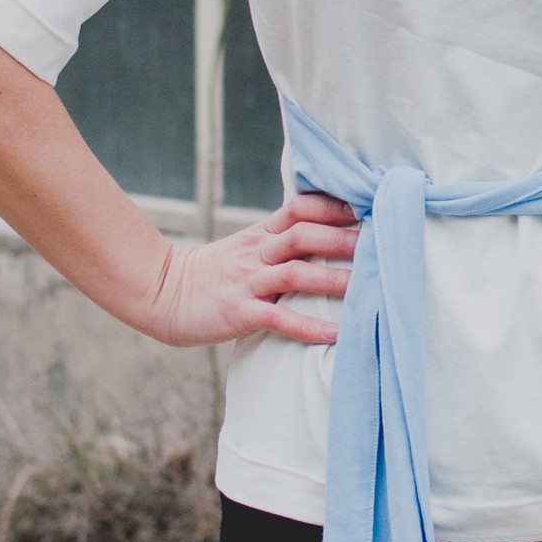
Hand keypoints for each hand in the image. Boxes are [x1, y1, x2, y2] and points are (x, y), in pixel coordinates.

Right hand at [139, 192, 359, 348]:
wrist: (159, 293)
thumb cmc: (210, 275)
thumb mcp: (245, 247)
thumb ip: (280, 241)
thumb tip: (325, 236)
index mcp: (261, 235)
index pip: (301, 209)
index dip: (335, 206)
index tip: (370, 206)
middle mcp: (257, 254)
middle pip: (304, 236)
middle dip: (344, 238)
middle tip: (382, 243)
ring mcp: (247, 282)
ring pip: (296, 273)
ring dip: (334, 278)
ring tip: (368, 285)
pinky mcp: (238, 313)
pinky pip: (278, 319)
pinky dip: (309, 327)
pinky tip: (335, 335)